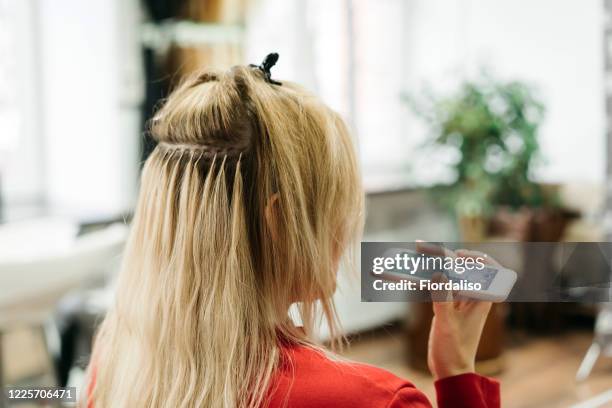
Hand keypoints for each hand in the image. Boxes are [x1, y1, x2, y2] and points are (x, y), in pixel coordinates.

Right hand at [426, 249, 498, 379]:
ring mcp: (460, 302)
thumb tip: (438, 275)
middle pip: (466, 270)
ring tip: (423, 254)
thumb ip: (442, 299)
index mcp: (481, 301)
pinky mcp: (448, 306)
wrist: (451, 370)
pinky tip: (418, 273)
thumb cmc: (454, 351)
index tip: (460, 254)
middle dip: (451, 257)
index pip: (489, 272)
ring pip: (452, 276)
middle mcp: (472, 298)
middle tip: (432, 249)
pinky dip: (431, 279)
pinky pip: (441, 287)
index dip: (478, 259)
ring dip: (438, 266)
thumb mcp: (446, 324)